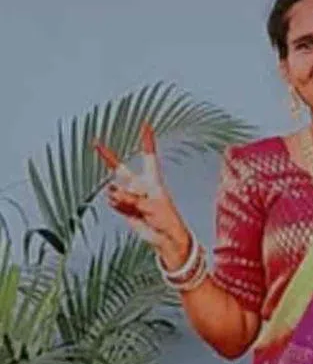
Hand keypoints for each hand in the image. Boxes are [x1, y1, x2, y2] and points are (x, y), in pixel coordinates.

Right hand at [94, 123, 191, 269]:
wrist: (165, 238)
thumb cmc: (166, 219)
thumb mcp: (152, 205)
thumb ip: (131, 198)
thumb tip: (113, 193)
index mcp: (153, 180)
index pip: (149, 156)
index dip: (147, 141)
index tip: (146, 125)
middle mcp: (140, 186)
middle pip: (121, 169)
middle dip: (108, 157)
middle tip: (95, 142)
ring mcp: (131, 197)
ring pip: (116, 191)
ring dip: (120, 198)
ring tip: (134, 207)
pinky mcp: (125, 208)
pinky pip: (114, 203)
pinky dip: (118, 206)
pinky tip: (128, 211)